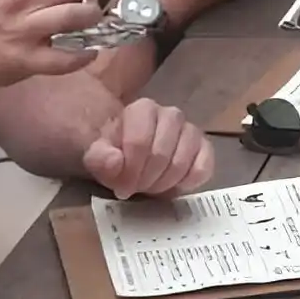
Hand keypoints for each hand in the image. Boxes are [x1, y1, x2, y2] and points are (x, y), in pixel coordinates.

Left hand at [83, 96, 212, 199]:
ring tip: (152, 188)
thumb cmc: (113, 154)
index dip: (130, 170)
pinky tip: (177, 187)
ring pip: (183, 161)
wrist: (130, 158)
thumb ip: (99, 157)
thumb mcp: (95, 154)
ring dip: (166, 182)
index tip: (121, 188)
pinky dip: (191, 181)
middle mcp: (171, 115)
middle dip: (146, 179)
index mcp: (143, 109)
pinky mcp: (203, 148)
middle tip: (136, 189)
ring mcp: (190, 131)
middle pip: (161, 154)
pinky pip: (205, 165)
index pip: (139, 142)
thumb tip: (115, 163)